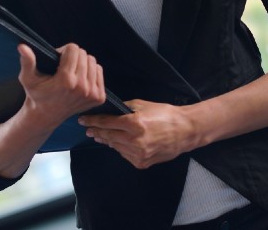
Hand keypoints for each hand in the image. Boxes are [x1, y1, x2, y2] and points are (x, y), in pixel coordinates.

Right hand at [17, 43, 106, 128]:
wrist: (46, 116)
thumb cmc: (36, 95)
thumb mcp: (28, 78)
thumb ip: (27, 61)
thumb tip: (23, 47)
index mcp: (66, 80)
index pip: (73, 49)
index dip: (64, 51)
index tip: (58, 59)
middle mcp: (81, 87)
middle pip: (84, 54)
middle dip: (73, 56)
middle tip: (64, 66)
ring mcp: (91, 93)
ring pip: (92, 62)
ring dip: (83, 63)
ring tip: (72, 72)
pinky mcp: (98, 97)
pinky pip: (99, 72)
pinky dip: (91, 72)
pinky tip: (80, 79)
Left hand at [79, 99, 198, 168]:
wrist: (184, 131)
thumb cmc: (165, 115)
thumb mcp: (144, 105)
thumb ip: (125, 109)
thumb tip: (110, 111)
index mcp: (135, 124)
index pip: (107, 123)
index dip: (93, 121)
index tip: (83, 120)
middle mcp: (135, 141)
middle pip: (108, 136)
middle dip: (97, 132)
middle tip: (89, 129)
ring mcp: (138, 154)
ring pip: (115, 147)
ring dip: (108, 140)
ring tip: (101, 136)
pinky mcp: (141, 162)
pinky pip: (125, 154)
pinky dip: (121, 148)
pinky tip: (121, 143)